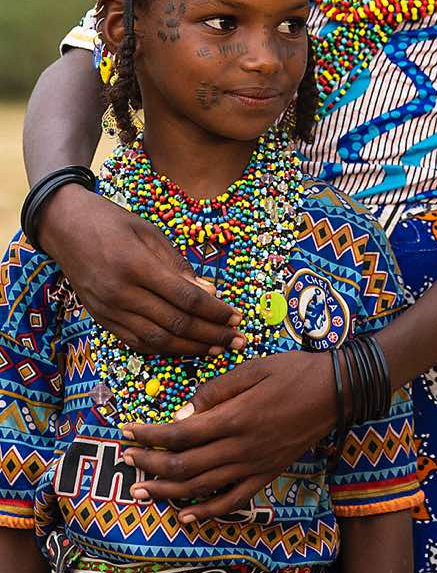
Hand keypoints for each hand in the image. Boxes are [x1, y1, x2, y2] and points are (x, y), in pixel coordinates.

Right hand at [38, 184, 241, 354]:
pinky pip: (137, 342)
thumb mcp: (150, 233)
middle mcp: (122, 293)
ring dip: (192, 348)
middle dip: (211, 335)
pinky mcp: (101, 319)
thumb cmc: (111, 222)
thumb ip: (179, 265)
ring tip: (217, 349)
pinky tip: (184, 348)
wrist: (64, 227)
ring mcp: (109, 310)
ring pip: (158, 340)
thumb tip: (209, 292)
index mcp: (137, 266)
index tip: (236, 317)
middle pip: (176, 324)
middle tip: (237, 340)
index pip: (186, 298)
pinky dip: (164, 349)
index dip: (215, 312)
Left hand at [121, 350, 335, 520]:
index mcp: (236, 416)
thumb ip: (216, 391)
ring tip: (140, 490)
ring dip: (167, 490)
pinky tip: (186, 514)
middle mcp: (242, 447)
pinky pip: (232, 501)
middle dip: (150, 463)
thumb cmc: (294, 371)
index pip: (181, 433)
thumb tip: (183, 414)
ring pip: (202, 487)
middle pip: (185, 464)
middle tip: (126, 458)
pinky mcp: (266, 474)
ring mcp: (254, 465)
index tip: (129, 430)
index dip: (151, 435)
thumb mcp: (254, 368)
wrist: (335, 392)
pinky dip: (207, 511)